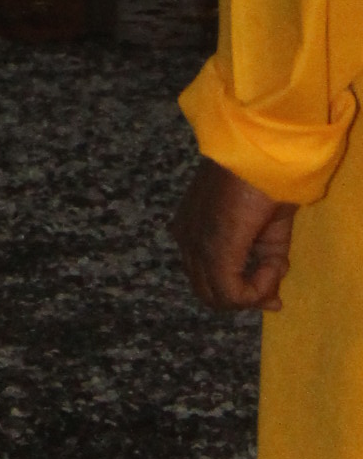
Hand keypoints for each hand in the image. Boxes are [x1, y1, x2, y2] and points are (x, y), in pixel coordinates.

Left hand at [174, 158, 296, 314]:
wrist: (264, 154)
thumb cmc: (266, 183)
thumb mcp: (269, 233)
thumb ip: (266, 267)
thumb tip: (272, 303)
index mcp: (190, 231)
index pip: (207, 280)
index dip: (242, 294)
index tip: (274, 295)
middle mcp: (185, 239)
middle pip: (209, 293)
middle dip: (244, 297)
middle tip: (274, 288)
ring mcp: (194, 244)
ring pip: (215, 295)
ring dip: (249, 293)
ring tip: (273, 269)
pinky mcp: (211, 248)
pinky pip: (230, 290)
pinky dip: (255, 288)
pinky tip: (272, 266)